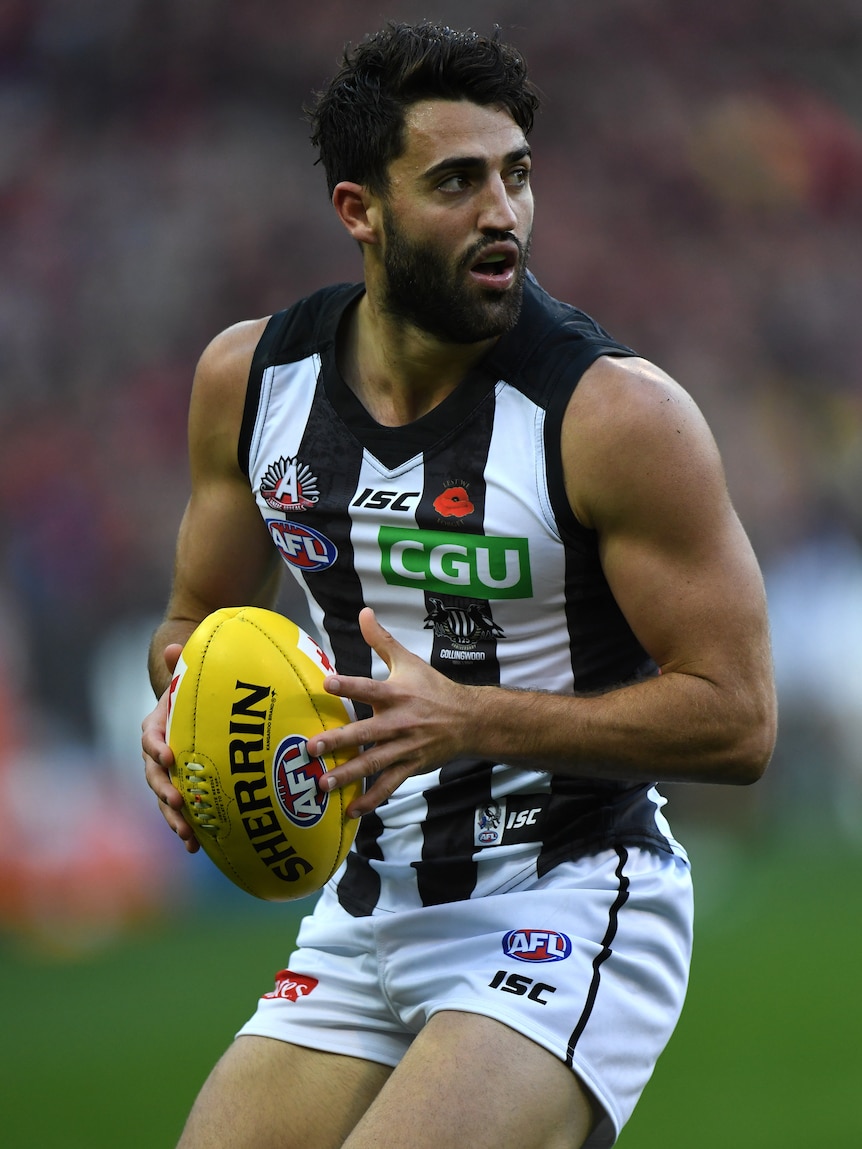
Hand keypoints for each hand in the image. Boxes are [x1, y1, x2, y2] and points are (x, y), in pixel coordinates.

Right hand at [141, 643, 199, 851]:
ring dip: (174, 817)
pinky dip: (187, 829)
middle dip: (164, 790)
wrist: (193, 710)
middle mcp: (157, 754)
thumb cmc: (191, 693)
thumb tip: (175, 645)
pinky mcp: (182, 790)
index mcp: (156, 726)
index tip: (168, 755)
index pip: (150, 737)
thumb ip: (181, 665)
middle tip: (177, 801)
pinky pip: (181, 812)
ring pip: (165, 798)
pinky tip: (197, 847)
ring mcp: (168, 774)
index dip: (157, 747)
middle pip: (154, 775)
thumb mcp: (187, 678)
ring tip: (187, 833)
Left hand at [308, 608, 475, 817]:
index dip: (349, 684)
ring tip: (323, 783)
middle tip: (312, 748)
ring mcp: (405, 747)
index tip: (326, 682)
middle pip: (366, 733)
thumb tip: (363, 611)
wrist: (469, 720)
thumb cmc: (433, 688)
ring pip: (374, 764)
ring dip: (348, 774)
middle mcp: (400, 722)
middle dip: (339, 741)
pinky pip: (389, 785)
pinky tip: (350, 810)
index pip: (370, 687)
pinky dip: (371, 799)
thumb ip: (381, 639)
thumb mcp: (409, 661)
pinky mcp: (411, 767)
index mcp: (397, 694)